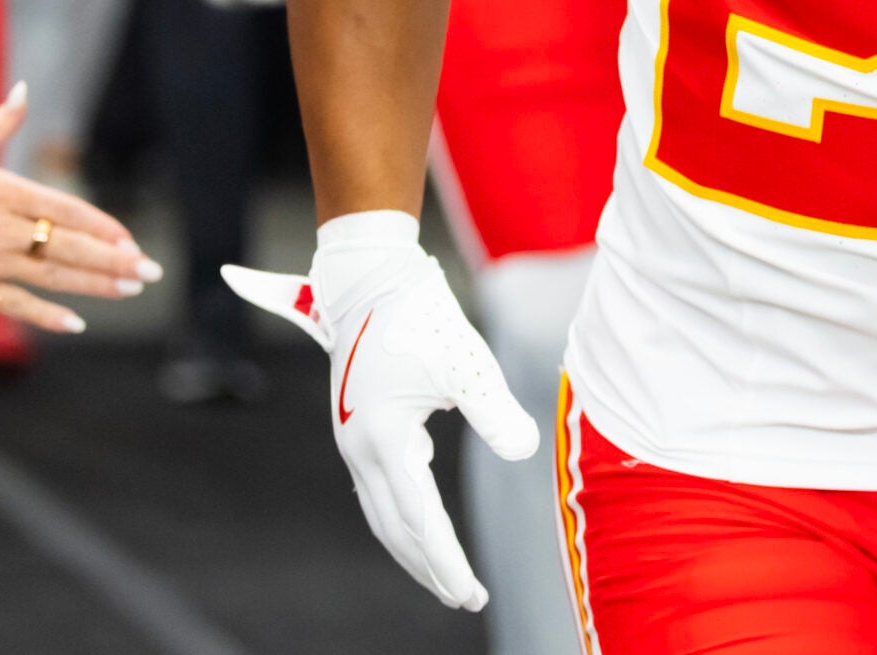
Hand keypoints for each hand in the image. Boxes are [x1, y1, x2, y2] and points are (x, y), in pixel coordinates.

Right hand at [0, 85, 158, 332]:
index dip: (103, 226)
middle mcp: (1, 228)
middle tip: (150, 271)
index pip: (67, 210)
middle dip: (115, 260)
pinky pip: (14, 305)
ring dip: (94, 285)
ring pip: (51, 276)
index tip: (130, 238)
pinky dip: (46, 315)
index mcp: (3, 190)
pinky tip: (76, 322)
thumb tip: (25, 94)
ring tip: (129, 290)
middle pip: (69, 246)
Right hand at [226, 213, 538, 609]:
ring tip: (445, 574)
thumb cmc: (421, 317)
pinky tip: (425, 523)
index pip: (420, 520)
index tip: (471, 593)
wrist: (371, 279)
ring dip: (413, 547)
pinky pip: (378, 489)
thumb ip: (494, 411)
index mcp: (384, 439)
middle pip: (395, 530)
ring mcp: (352, 440)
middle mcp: (358, 449)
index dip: (446, 562)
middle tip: (466, 597)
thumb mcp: (466, 363)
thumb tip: (524, 451)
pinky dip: (402, 516)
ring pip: (383, 513)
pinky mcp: (357, 428)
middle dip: (430, 568)